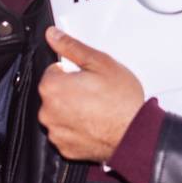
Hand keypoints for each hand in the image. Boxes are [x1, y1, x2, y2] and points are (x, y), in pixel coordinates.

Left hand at [39, 27, 145, 163]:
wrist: (134, 133)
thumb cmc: (121, 100)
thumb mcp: (100, 63)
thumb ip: (72, 47)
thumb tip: (53, 35)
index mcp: (52, 87)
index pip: (53, 71)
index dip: (72, 72)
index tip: (88, 78)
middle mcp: (47, 111)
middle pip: (55, 93)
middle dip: (71, 91)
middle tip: (96, 92)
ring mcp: (55, 131)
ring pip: (60, 113)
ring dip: (72, 110)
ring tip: (97, 109)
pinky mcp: (65, 147)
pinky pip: (66, 132)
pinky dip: (76, 128)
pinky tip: (94, 123)